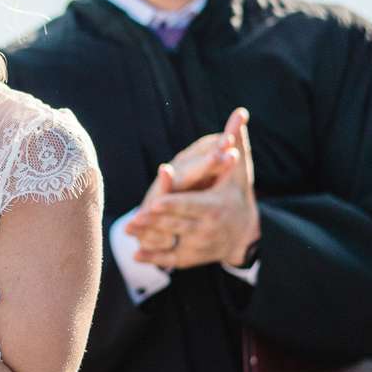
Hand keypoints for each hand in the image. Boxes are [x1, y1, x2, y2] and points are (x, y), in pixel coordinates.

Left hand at [126, 108, 259, 269]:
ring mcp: (199, 247)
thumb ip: (234, 143)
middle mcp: (208, 230)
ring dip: (148, 239)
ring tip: (128, 230)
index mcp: (216, 208)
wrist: (243, 233)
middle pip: (177, 225)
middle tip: (133, 219)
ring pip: (170, 243)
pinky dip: (153, 259)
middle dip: (154, 223)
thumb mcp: (237, 170)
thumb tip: (241, 112)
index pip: (191, 206)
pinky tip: (136, 256)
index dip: (174, 205)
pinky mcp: (190, 258)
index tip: (155, 203)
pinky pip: (169, 260)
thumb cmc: (235, 194)